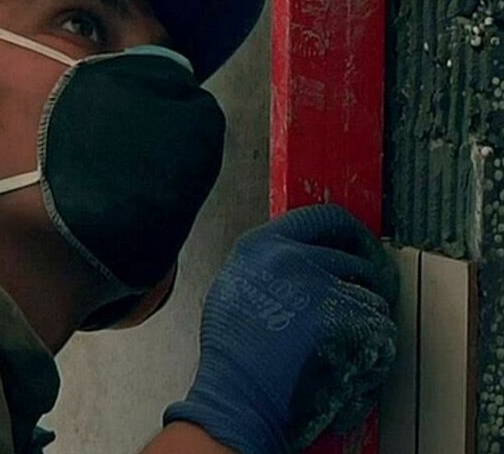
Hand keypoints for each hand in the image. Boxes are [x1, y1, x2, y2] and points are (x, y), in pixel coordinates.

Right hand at [163, 205, 397, 453]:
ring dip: (365, 327)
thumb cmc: (235, 357)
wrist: (238, 400)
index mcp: (262, 245)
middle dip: (365, 289)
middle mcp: (292, 257)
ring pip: (374, 299)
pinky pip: (383, 333)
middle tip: (359, 312)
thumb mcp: (239, 288)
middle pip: (357, 260)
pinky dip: (372, 355)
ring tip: (335, 351)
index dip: (351, 234)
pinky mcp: (350, 321)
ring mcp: (323, 287)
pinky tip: (342, 367)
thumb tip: (314, 256)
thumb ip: (274, 264)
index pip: (323, 218)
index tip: (361, 248)